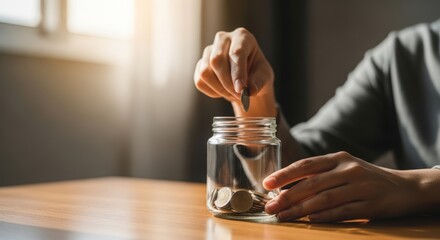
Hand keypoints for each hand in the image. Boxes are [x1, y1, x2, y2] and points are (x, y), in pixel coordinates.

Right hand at [194, 27, 275, 116]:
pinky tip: (223, 90)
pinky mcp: (200, 65)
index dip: (238, 73)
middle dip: (227, 83)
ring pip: (205, 72)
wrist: (246, 79)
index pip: (236, 52)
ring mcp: (209, 51)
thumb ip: (258, 83)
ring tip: (233, 94)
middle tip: (239, 96)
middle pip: (217, 60)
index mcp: (242, 36)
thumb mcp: (265, 77)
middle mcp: (223, 39)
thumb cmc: (257, 73)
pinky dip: (212, 92)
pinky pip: (200, 81)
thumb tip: (249, 91)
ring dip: (220, 89)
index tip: (241, 90)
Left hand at [263, 151, 425, 221]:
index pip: (306, 164)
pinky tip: (310, 220)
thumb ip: (320, 174)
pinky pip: (342, 211)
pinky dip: (324, 216)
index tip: (267, 184)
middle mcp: (348, 169)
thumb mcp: (344, 168)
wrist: (404, 187)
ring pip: (323, 199)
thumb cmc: (366, 178)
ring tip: (284, 216)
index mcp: (338, 158)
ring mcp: (360, 186)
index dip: (285, 174)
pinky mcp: (370, 204)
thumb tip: (287, 188)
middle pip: (311, 183)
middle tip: (270, 207)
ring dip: (300, 210)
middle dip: (287, 196)